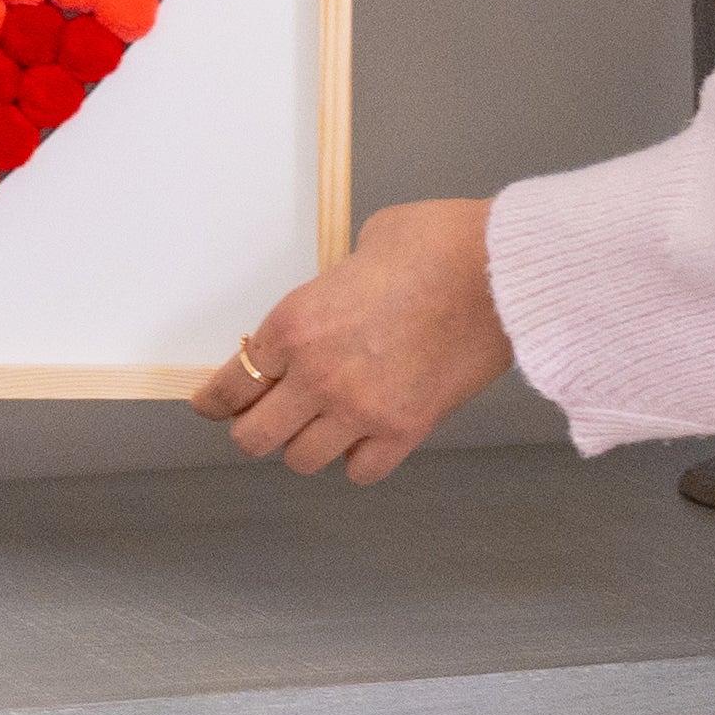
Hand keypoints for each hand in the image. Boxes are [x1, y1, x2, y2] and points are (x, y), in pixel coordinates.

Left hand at [190, 200, 514, 481]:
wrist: (500, 271)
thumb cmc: (434, 243)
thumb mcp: (358, 250)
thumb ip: (331, 289)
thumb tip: (334, 303)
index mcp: (293, 324)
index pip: (231, 384)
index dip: (215, 402)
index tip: (214, 407)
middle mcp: (316, 375)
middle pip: (253, 437)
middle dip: (254, 429)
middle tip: (268, 418)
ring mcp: (360, 409)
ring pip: (301, 461)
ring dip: (305, 446)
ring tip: (321, 428)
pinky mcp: (406, 430)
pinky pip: (361, 471)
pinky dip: (358, 461)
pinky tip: (364, 440)